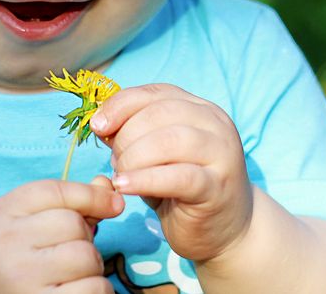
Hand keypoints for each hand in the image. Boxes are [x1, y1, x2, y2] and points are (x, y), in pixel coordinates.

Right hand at [0, 177, 123, 293]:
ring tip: (69, 274)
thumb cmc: (10, 258)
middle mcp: (4, 244)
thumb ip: (66, 203)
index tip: (114, 204)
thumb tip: (113, 194)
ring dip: (91, 266)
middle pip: (74, 224)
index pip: (55, 191)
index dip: (92, 195)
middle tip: (67, 253)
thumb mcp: (23, 222)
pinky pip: (94, 288)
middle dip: (84, 237)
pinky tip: (74, 291)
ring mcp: (20, 278)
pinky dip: (96, 289)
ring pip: (87, 257)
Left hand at [90, 84, 252, 262]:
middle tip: (116, 162)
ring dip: (134, 157)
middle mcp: (215, 124)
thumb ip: (136, 134)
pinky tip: (124, 186)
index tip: (98, 126)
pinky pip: (178, 177)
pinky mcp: (216, 187)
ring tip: (121, 176)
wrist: (228, 232)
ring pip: (170, 140)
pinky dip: (145, 179)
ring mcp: (221, 154)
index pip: (155, 93)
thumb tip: (100, 123)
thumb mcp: (158, 155)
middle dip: (126, 136)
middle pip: (160, 113)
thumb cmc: (184, 191)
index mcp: (200, 109)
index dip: (121, 105)